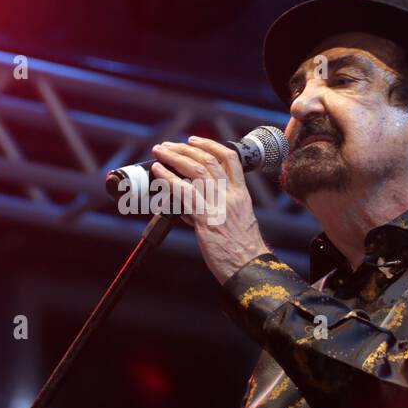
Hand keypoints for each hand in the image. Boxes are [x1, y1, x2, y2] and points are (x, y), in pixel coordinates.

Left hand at [149, 136, 269, 283]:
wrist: (248, 267)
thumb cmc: (241, 249)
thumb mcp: (234, 222)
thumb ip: (212, 209)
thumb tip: (187, 207)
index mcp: (241, 194)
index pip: (230, 158)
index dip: (210, 145)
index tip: (195, 141)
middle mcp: (231, 195)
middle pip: (209, 160)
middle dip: (185, 148)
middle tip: (169, 145)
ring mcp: (219, 205)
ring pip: (196, 170)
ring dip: (175, 157)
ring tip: (160, 152)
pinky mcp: (206, 219)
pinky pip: (184, 192)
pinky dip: (169, 178)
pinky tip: (159, 172)